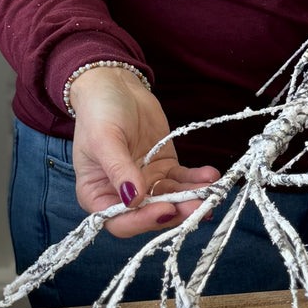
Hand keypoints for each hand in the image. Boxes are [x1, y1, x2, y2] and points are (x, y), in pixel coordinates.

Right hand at [67, 66, 219, 236]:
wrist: (115, 86)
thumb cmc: (99, 112)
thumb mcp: (103, 138)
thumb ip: (118, 169)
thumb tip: (132, 199)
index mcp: (96, 194)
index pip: (119, 221)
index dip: (142, 221)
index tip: (164, 210)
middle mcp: (122, 195)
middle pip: (150, 214)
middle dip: (175, 211)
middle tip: (198, 205)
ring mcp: (145, 182)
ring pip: (170, 199)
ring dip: (191, 198)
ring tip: (211, 190)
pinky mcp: (164, 169)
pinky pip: (182, 181)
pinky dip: (196, 180)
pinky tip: (210, 175)